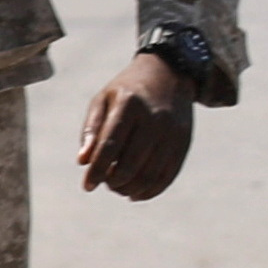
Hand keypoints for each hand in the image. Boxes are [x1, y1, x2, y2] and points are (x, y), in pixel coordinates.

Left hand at [74, 53, 195, 201]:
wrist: (169, 75)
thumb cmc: (128, 92)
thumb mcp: (103, 100)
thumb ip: (91, 129)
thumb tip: (83, 162)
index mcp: (130, 105)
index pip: (110, 146)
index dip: (97, 171)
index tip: (87, 186)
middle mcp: (154, 118)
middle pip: (130, 165)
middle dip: (113, 182)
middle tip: (105, 183)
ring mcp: (172, 132)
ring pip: (149, 176)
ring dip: (130, 189)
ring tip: (118, 188)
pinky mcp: (184, 143)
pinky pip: (167, 177)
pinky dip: (149, 191)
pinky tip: (135, 193)